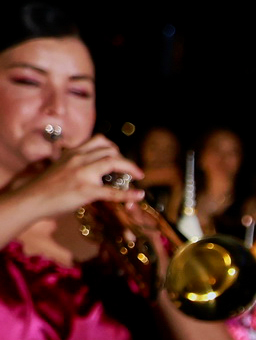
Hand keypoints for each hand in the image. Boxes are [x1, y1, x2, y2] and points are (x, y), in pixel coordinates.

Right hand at [2, 136, 143, 219]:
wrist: (32, 198)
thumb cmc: (45, 186)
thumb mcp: (59, 165)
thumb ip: (72, 160)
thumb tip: (81, 160)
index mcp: (73, 153)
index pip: (99, 140)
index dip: (115, 148)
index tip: (120, 156)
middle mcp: (79, 158)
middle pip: (110, 150)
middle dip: (125, 159)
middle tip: (131, 171)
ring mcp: (83, 174)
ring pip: (113, 162)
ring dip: (130, 168)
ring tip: (138, 176)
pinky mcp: (86, 190)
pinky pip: (113, 192)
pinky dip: (129, 194)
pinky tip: (140, 195)